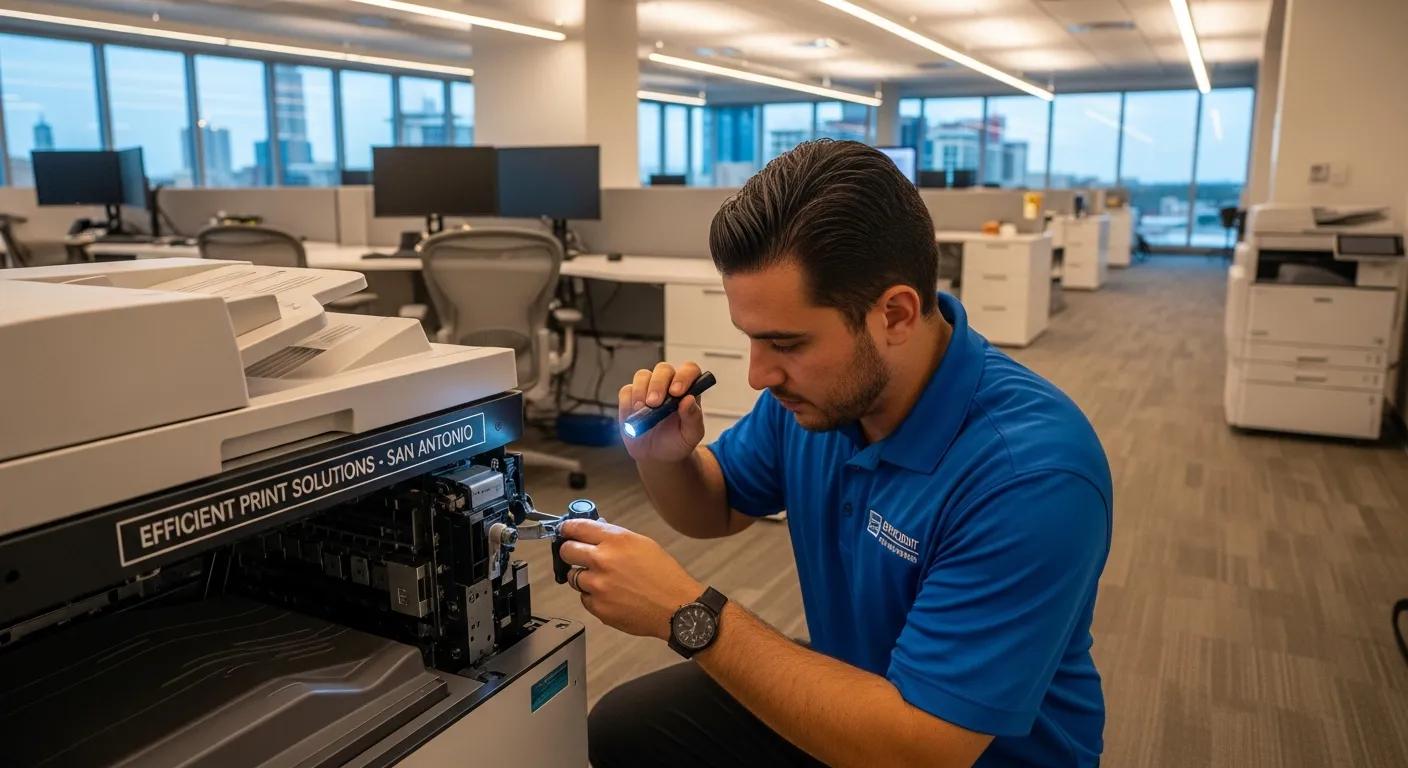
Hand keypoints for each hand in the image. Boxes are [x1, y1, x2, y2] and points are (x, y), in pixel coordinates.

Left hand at [557, 519, 703, 640]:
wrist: (676, 608)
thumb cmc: (665, 576)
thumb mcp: (643, 544)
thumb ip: (616, 539)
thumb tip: (596, 535)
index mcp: (615, 540)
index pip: (577, 527)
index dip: (567, 528)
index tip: (564, 531)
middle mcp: (602, 560)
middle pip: (567, 551)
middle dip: (569, 551)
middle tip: (576, 555)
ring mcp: (597, 585)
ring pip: (574, 577)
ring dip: (584, 577)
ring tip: (604, 581)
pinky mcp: (597, 607)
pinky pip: (584, 598)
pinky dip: (593, 596)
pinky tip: (611, 596)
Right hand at [619, 361, 706, 463]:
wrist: (657, 455)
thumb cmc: (677, 441)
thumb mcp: (691, 435)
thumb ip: (693, 417)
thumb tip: (689, 400)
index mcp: (687, 389)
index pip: (689, 370)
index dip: (684, 376)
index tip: (676, 392)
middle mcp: (668, 384)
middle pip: (663, 369)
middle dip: (658, 384)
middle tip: (654, 404)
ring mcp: (648, 388)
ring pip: (642, 375)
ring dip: (640, 391)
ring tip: (642, 410)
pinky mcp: (631, 397)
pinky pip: (626, 390)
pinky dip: (628, 402)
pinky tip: (633, 416)